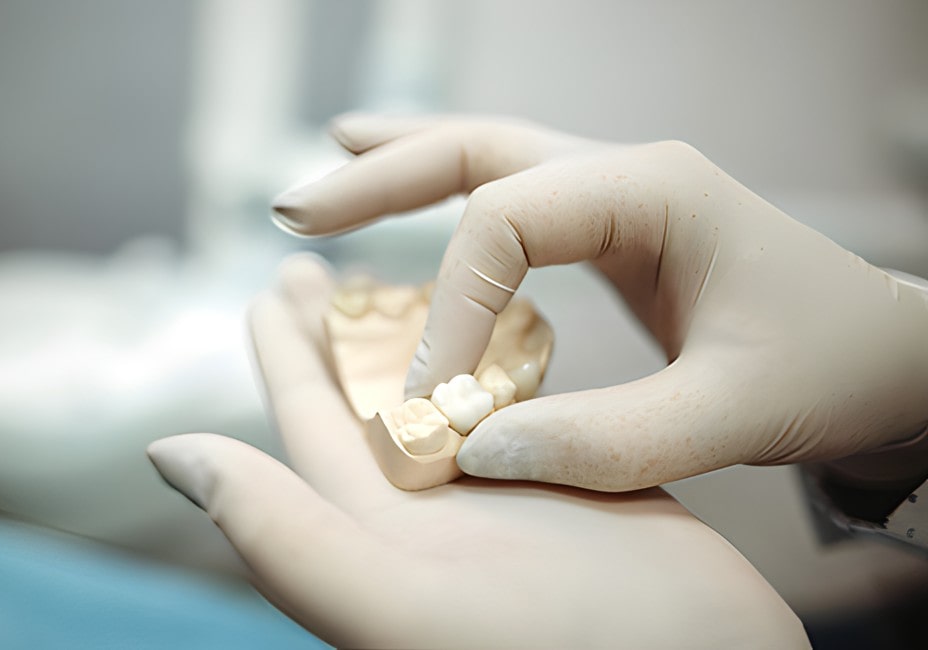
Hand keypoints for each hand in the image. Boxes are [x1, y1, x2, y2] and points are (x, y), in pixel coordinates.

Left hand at [147, 255, 806, 648]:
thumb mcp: (394, 603)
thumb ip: (281, 534)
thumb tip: (166, 453)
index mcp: (374, 538)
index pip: (311, 426)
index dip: (285, 354)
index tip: (274, 284)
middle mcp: (431, 520)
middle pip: (368, 404)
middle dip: (340, 333)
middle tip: (322, 264)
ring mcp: (504, 505)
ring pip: (443, 401)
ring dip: (417, 342)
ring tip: (404, 276)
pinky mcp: (573, 491)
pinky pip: (520, 412)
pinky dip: (501, 366)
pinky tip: (502, 326)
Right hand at [271, 114, 927, 490]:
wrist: (898, 357)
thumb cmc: (835, 368)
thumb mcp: (736, 413)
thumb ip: (610, 440)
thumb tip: (475, 452)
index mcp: (655, 191)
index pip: (505, 222)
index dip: (447, 307)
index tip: (427, 402)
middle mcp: (628, 173)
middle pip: (477, 149)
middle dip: (380, 175)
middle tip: (294, 211)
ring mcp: (620, 194)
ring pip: (488, 157)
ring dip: (402, 168)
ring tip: (325, 180)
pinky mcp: (615, 230)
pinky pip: (511, 201)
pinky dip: (446, 202)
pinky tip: (407, 212)